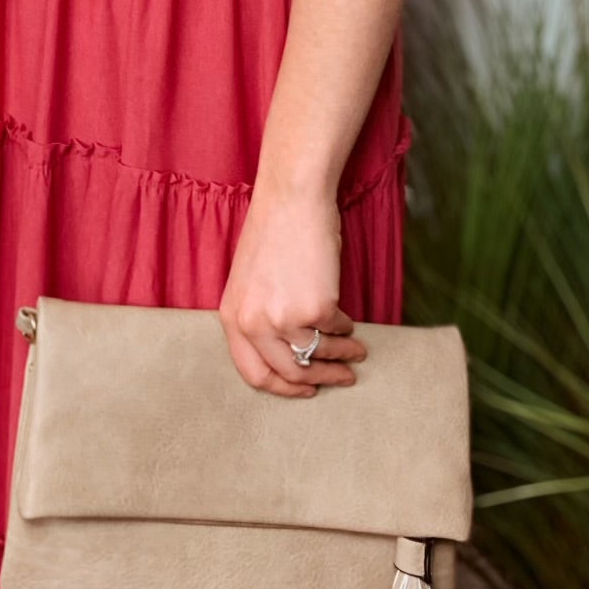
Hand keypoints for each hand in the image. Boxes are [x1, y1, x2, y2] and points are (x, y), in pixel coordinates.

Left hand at [218, 185, 364, 396]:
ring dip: (342, 358)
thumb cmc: (273, 232)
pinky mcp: (316, 309)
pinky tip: (351, 322)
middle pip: (290, 374)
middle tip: (341, 378)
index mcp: (232, 317)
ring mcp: (284, 319)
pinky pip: (337, 331)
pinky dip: (347, 330)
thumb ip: (258, 318)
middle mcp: (253, 324)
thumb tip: (288, 354)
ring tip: (356, 351)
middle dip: (320, 380)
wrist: (292, 199)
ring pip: (318, 357)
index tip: (304, 389)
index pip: (253, 374)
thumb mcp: (249, 281)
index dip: (282, 388)